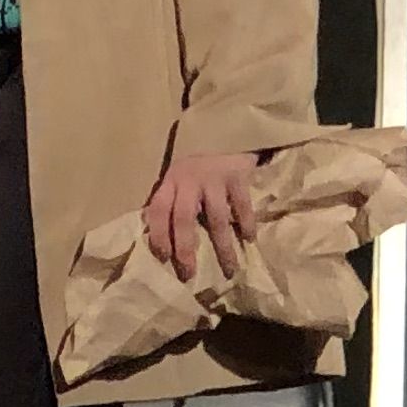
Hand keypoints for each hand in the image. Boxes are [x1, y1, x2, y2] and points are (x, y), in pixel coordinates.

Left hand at [144, 151, 260, 281]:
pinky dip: (246, 224)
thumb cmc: (199, 166)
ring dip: (222, 247)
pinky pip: (242, 206)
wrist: (226, 132)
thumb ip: (172, 203)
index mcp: (170, 181)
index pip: (158, 210)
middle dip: (185, 248)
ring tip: (230, 269)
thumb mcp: (179, 180)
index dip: (158, 235)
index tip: (164, 259)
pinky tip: (249, 239)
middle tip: (189, 274)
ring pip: (216, 218)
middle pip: (183, 218)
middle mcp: (189, 178)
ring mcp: (214, 177)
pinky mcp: (238, 175)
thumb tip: (162, 244)